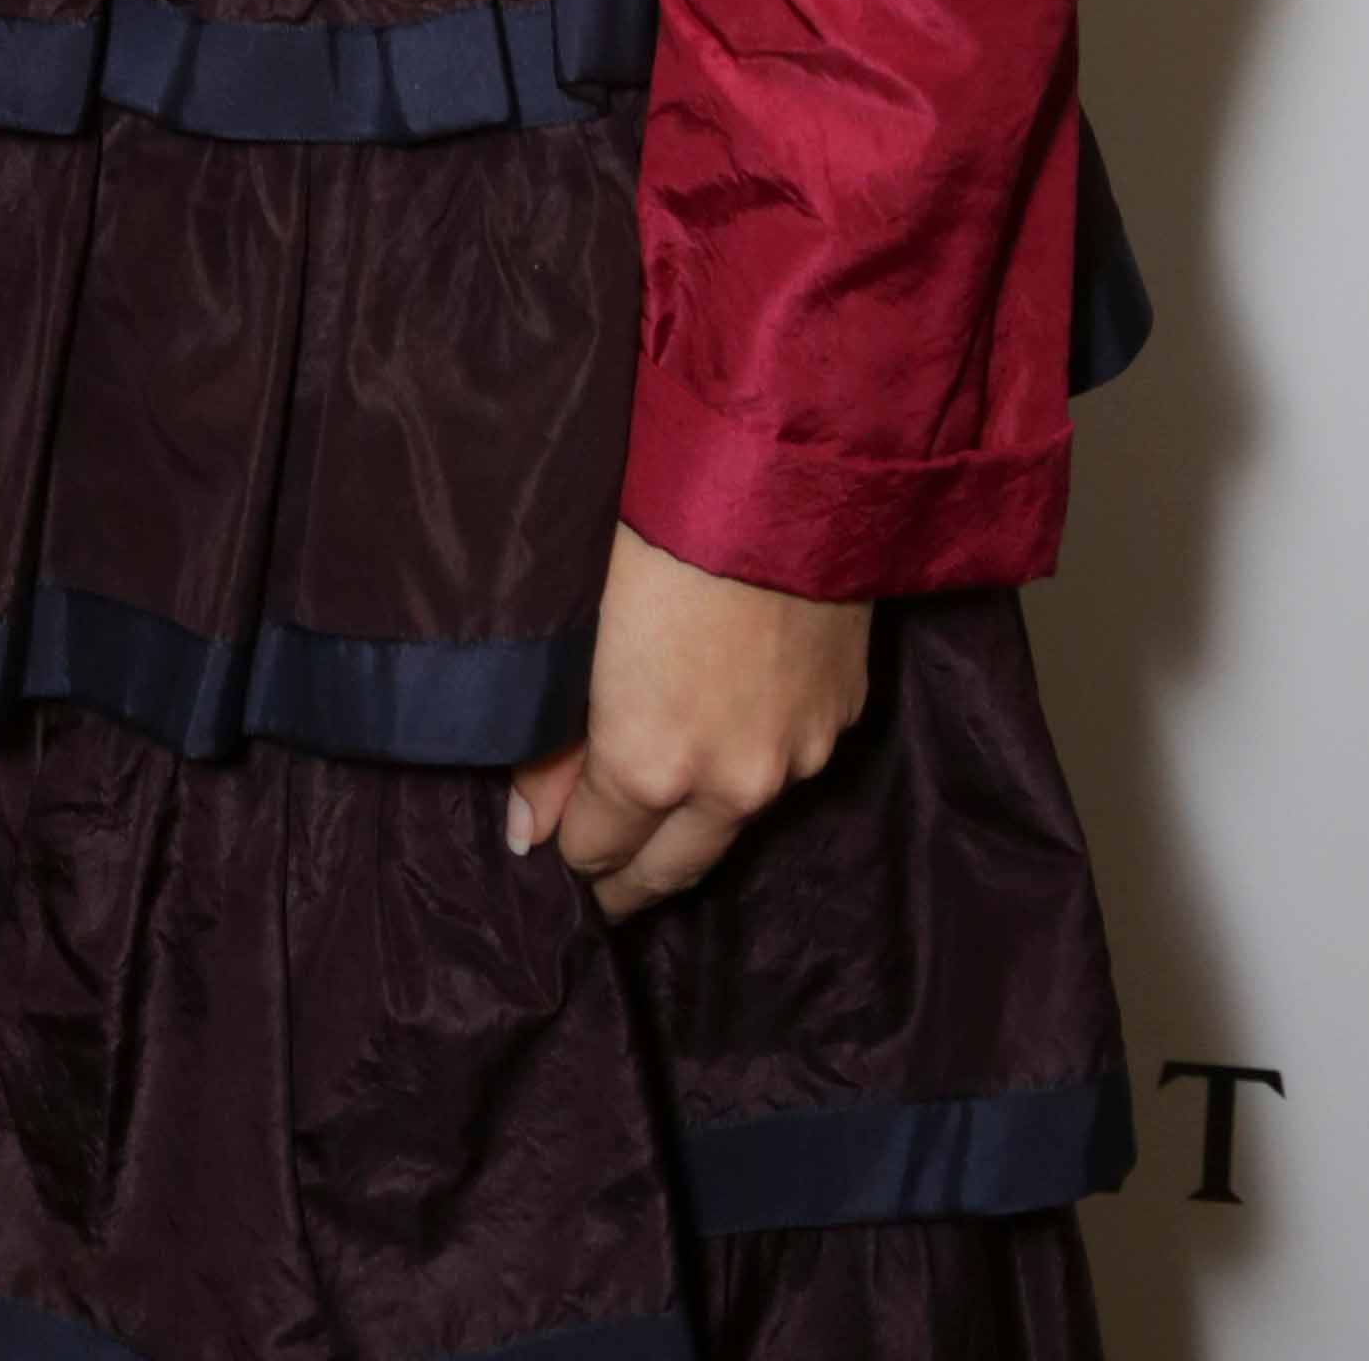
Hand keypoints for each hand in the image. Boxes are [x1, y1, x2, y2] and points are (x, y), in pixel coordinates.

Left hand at [508, 520, 867, 919]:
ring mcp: (796, 757)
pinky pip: (788, 764)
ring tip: (666, 822)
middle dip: (631, 880)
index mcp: (650, 765)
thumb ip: (556, 741)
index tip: (555, 845)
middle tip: (606, 890)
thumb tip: (525, 827)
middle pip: (673, 867)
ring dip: (698, 823)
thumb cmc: (658, 531)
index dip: (571, 846)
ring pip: (736, 820)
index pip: (598, 847)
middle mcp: (730, 784)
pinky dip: (755, 764)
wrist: (785, 478)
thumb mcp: (583, 630)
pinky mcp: (842, 718)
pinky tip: (736, 740)